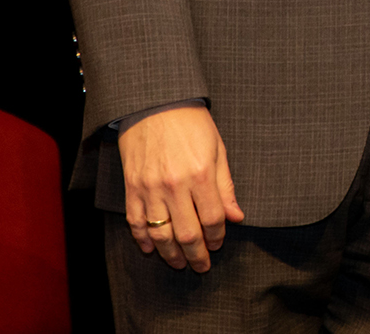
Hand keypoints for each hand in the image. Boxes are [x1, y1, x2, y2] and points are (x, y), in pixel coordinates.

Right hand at [117, 106, 244, 271]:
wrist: (154, 104)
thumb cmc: (191, 123)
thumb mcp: (217, 149)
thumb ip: (226, 187)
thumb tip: (237, 217)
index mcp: (201, 175)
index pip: (213, 219)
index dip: (218, 237)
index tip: (219, 243)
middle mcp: (175, 186)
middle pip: (187, 234)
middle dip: (197, 255)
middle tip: (202, 266)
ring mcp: (150, 189)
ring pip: (160, 235)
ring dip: (171, 254)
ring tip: (179, 263)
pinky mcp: (132, 188)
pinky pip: (136, 223)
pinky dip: (142, 240)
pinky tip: (151, 249)